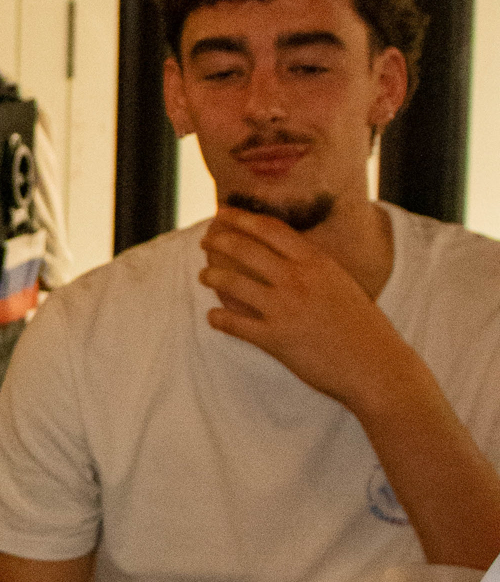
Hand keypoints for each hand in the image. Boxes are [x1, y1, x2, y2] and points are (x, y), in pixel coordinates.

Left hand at [199, 208, 397, 407]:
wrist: (378, 366)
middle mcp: (298, 280)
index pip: (270, 229)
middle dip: (219, 241)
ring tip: (204, 275)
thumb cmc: (363, 327)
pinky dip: (218, 318)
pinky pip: (235, 323)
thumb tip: (288, 256)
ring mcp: (285, 309)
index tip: (224, 214)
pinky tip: (213, 317)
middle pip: (245, 249)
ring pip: (232, 283)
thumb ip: (314, 268)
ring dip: (211, 276)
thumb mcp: (341, 284)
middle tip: (205, 241)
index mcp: (317, 262)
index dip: (241, 219)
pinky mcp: (276, 339)